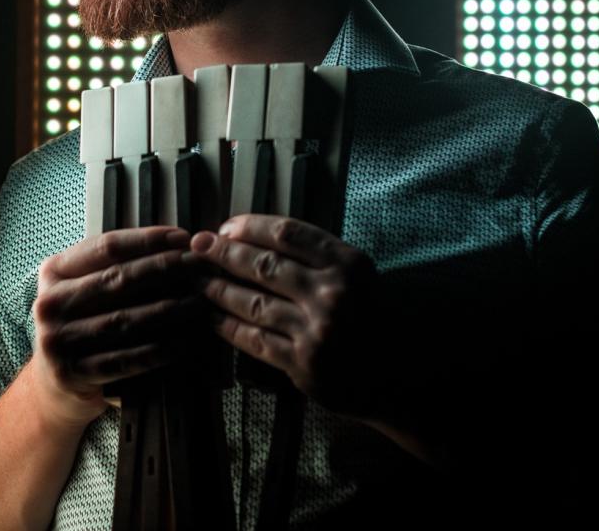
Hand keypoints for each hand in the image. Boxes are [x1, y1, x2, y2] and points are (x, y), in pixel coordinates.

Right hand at [31, 226, 209, 429]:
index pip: (106, 247)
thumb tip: (174, 243)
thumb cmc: (82, 325)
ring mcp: (57, 340)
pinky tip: (186, 341)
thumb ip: (114, 266)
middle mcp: (49, 303)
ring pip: (125, 320)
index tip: (182, 237)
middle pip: (117, 280)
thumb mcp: (83, 288)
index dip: (147, 240)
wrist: (54, 383)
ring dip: (170, 310)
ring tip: (201, 302)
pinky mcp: (73, 373)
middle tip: (200, 267)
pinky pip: (126, 359)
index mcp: (53, 272)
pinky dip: (160, 349)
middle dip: (165, 270)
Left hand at [189, 214, 387, 424]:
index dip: (251, 227)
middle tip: (198, 245)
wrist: (401, 371)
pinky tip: (211, 316)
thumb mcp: (356, 274)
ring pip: (253, 303)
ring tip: (198, 279)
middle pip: (264, 265)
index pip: (288, 234)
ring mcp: (316, 331)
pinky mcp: (303, 364)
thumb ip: (315, 256)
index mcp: (347, 264)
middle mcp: (332, 294)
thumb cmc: (371, 314)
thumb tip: (251, 238)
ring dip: (218, 289)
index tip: (227, 226)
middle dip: (223, 253)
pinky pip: (255, 339)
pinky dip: (228, 326)